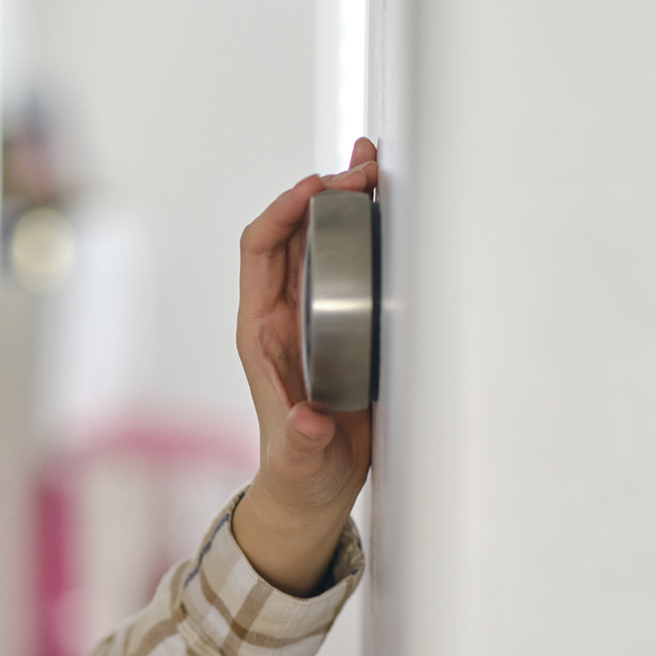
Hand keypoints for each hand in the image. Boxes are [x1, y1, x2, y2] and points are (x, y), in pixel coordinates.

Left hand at [229, 138, 377, 594]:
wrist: (313, 490)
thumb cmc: (301, 472)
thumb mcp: (302, 461)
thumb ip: (303, 444)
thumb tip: (309, 423)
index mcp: (261, 331)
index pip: (259, 251)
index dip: (284, 212)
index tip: (318, 188)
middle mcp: (282, 313)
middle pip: (293, 231)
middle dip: (323, 191)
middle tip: (364, 166)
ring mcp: (313, 315)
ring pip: (322, 241)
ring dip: (348, 201)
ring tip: (377, 166)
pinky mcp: (344, 324)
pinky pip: (352, 264)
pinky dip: (371, 231)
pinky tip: (395, 207)